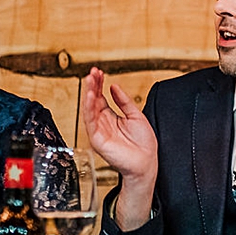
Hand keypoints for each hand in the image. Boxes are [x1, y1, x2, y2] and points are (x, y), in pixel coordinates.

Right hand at [82, 68, 158, 224]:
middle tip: (92, 72)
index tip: (99, 72)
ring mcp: (99, 131)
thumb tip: (114, 86)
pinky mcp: (98, 139)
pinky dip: (90, 108)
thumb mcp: (136, 115)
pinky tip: (91, 96)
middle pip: (94, 101)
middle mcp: (103, 123)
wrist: (146, 162)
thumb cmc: (143, 144)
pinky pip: (91, 122)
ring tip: (90, 80)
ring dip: (89, 94)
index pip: (101, 97)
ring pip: (90, 109)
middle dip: (92, 86)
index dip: (99, 84)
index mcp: (111, 117)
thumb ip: (124, 101)